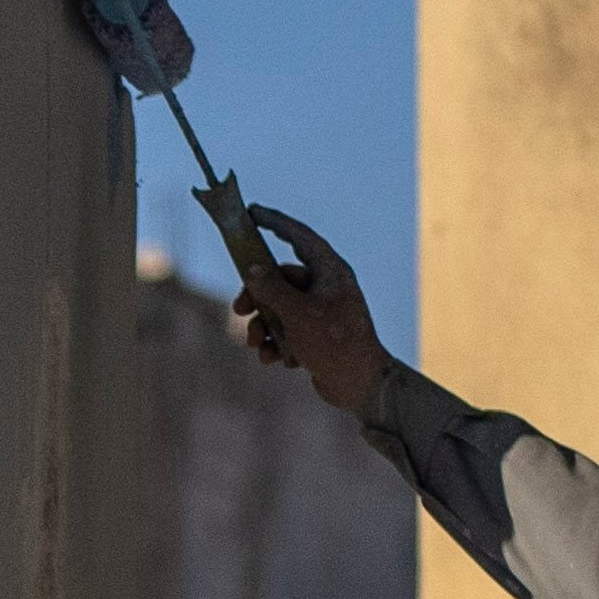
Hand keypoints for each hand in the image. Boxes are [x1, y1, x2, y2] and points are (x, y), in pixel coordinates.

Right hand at [225, 204, 385, 420]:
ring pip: (279, 307)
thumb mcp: (298, 314)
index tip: (251, 212)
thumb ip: (272, 289)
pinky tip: (273, 359)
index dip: (274, 222)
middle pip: (280, 278)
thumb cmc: (335, 344)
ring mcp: (321, 311)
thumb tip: (252, 269)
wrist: (360, 386)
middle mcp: (326, 286)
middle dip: (257, 296)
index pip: (299, 236)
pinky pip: (287, 329)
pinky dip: (276, 342)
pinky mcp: (316, 334)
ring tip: (255, 344)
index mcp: (330, 271)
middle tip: (239, 309)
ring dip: (262, 326)